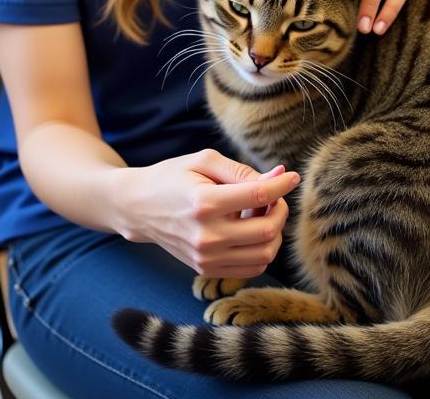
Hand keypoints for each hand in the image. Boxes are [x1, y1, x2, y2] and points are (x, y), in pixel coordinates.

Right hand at [112, 149, 298, 278]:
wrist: (138, 207)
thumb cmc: (172, 177)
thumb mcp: (203, 161)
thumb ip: (242, 169)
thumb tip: (279, 175)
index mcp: (204, 202)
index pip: (259, 196)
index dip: (282, 185)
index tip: (291, 176)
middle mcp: (206, 235)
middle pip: (267, 229)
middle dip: (280, 210)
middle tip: (273, 197)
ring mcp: (206, 257)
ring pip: (265, 253)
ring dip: (273, 231)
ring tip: (259, 214)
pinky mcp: (206, 270)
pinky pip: (252, 268)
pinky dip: (261, 249)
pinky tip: (249, 231)